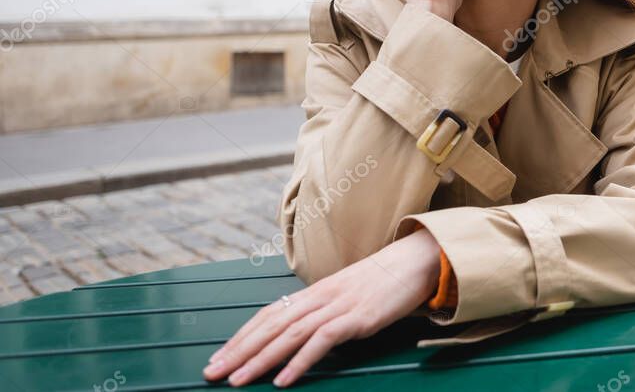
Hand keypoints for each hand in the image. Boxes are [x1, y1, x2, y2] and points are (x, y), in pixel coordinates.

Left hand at [202, 228, 441, 386]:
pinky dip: (300, 361)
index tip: (219, 357)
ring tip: (237, 381)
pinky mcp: (357, 317)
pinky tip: (283, 380)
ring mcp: (337, 306)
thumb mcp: (346, 295)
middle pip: (270, 326)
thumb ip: (323, 311)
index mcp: (314, 292)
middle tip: (211, 373)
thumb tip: (300, 333)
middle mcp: (319, 297)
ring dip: (260, 360)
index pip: (268, 314)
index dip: (241, 336)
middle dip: (238, 351)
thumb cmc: (382, 282)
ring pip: (289, 335)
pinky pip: (322, 341)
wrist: (415, 262)